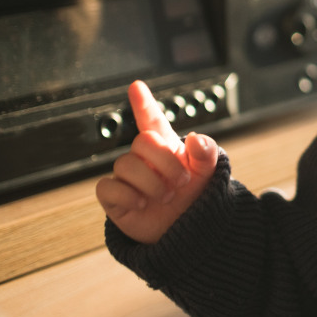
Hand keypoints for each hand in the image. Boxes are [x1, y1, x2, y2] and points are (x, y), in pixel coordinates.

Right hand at [95, 80, 218, 243]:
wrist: (189, 231)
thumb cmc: (196, 197)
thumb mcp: (209, 173)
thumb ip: (206, 152)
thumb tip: (196, 138)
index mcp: (166, 147)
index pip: (151, 120)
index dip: (144, 103)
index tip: (137, 86)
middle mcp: (144, 159)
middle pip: (142, 142)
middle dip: (165, 161)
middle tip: (181, 182)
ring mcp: (128, 178)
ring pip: (125, 164)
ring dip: (151, 182)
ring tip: (166, 196)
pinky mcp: (116, 198)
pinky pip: (107, 188)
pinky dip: (127, 195)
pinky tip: (142, 203)